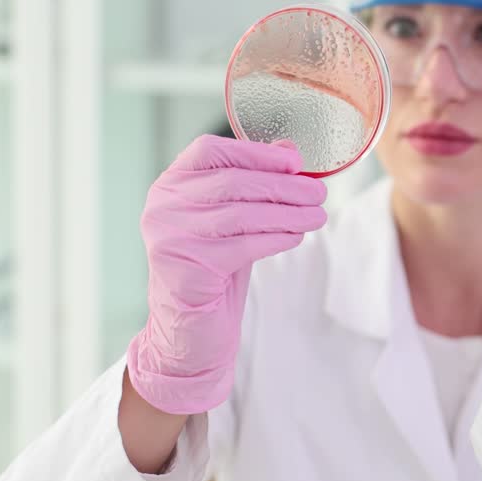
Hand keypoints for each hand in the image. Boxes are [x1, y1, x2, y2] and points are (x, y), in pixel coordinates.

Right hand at [126, 135, 326, 414]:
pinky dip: (275, 239)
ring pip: (240, 213)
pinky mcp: (184, 268)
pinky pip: (242, 246)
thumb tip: (290, 151)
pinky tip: (296, 237)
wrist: (189, 330)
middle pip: (231, 182)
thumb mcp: (232, 220)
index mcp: (170, 185)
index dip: (254, 152)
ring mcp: (169, 237)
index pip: (209, 150)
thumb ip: (252, 185)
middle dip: (283, 186)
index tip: (295, 162)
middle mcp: (162, 206)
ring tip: (317, 216)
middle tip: (319, 193)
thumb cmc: (212, 268)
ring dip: (287, 213)